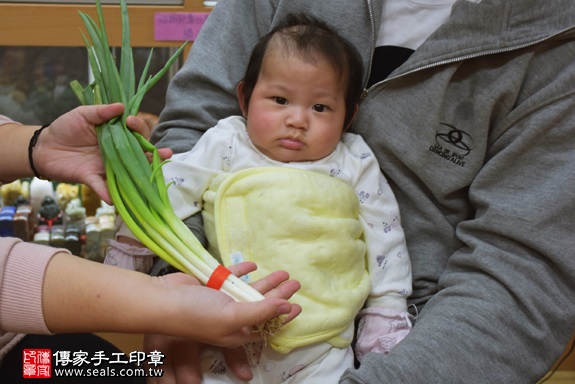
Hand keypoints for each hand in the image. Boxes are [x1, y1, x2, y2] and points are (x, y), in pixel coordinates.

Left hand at [34, 103, 171, 203]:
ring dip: (141, 176)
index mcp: (116, 135)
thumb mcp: (83, 114)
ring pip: (128, 172)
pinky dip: (107, 193)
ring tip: (152, 177)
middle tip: (167, 153)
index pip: (136, 132)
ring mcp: (107, 166)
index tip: (130, 121)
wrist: (43, 146)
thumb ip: (101, 111)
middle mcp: (117, 152)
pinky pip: (103, 187)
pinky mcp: (93, 178)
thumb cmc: (65, 128)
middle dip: (155, 155)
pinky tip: (113, 198)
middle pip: (140, 154)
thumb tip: (122, 106)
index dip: (139, 128)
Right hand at [145, 262, 300, 382]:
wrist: (162, 300)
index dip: (282, 316)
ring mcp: (221, 301)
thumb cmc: (197, 314)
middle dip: (279, 295)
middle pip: (261, 305)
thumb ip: (261, 311)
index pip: (266, 325)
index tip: (298, 307)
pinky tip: (253, 265)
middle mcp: (230, 317)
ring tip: (284, 273)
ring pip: (249, 290)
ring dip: (266, 281)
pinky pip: (231, 277)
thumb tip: (286, 308)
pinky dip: (242, 271)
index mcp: (237, 331)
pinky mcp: (211, 285)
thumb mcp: (234, 316)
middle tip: (297, 283)